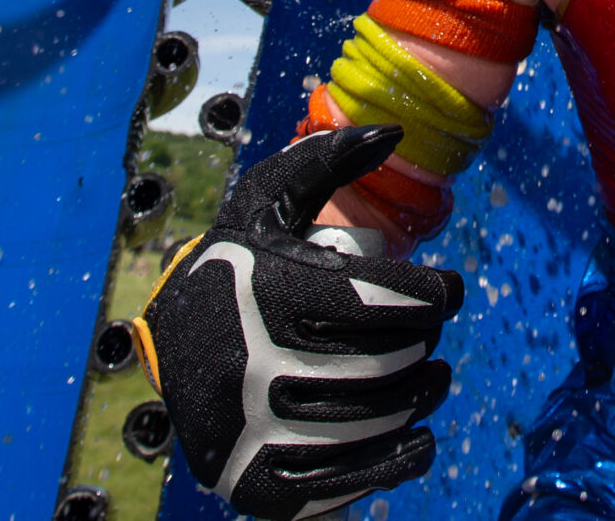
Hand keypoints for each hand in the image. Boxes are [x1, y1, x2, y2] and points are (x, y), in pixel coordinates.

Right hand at [134, 125, 463, 517]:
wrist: (166, 347)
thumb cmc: (235, 264)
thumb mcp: (268, 201)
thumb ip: (328, 159)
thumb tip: (394, 131)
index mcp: (265, 290)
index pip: (385, 300)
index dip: (437, 294)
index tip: (449, 290)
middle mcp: (254, 363)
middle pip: (387, 362)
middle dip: (427, 345)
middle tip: (432, 336)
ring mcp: (253, 430)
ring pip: (375, 420)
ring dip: (422, 398)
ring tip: (433, 378)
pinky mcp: (256, 484)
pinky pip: (348, 481)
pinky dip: (397, 461)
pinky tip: (418, 436)